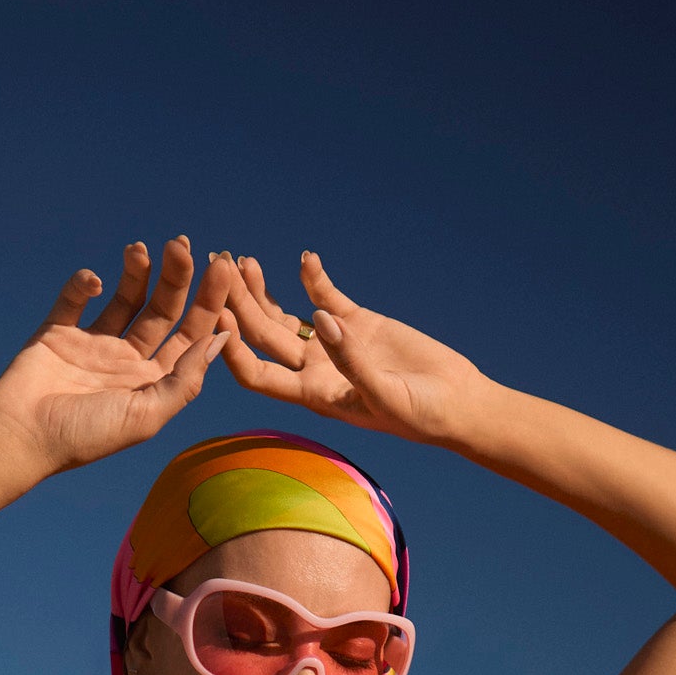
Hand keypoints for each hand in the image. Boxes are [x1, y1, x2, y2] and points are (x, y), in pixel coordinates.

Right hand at [0, 239, 230, 476]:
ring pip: (124, 298)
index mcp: (152, 382)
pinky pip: (74, 299)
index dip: (208, 302)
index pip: (190, 336)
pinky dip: (82, 284)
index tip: (222, 267)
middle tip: (181, 244)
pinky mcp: (58, 332)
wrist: (21, 438)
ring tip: (140, 249)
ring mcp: (93, 345)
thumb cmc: (85, 436)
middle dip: (175, 277)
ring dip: (136, 271)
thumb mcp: (145, 415)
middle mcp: (127, 362)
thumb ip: (185, 379)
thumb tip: (222, 339)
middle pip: (162, 311)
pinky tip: (91, 281)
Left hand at [218, 253, 489, 444]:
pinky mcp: (356, 322)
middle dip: (238, 304)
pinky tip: (306, 260)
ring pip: (283, 314)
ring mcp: (332, 343)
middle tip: (220, 268)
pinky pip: (325, 294)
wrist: (455, 403)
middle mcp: (313, 369)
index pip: (257, 374)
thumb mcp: (383, 395)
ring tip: (244, 259)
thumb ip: (351, 360)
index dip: (234, 349)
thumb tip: (319, 319)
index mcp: (311, 395)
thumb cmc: (419, 415)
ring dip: (262, 289)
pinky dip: (313, 277)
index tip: (219, 318)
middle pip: (262, 336)